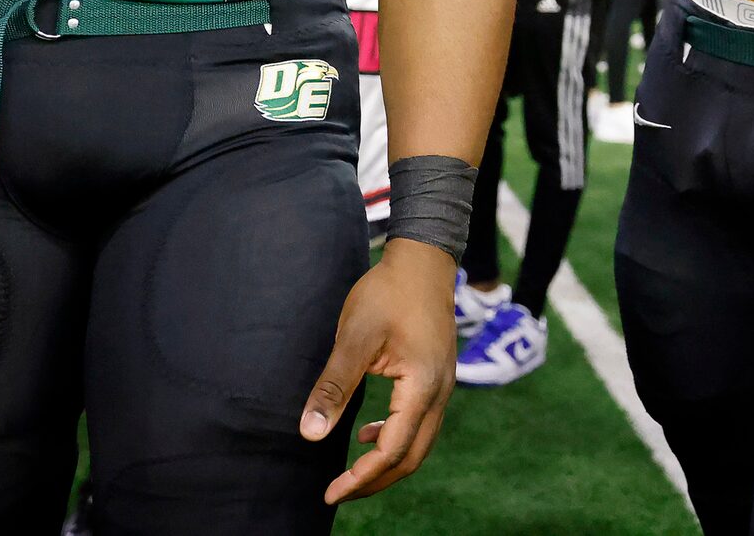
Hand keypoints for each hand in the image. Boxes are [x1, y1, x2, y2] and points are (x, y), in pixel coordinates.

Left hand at [303, 239, 457, 503]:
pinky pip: (420, 423)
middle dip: (375, 480)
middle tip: (338, 492)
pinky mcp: (437, 376)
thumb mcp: (355, 338)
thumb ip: (334, 387)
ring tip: (351, 472)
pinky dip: (395, 438)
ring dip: (386, 462)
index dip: (360, 477)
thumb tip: (310, 433)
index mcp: (422, 387)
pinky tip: (368, 432)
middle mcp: (440, 393)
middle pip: (412, 456)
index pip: (392, 450)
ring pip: (419, 443)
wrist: (424, 260)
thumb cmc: (388, 293)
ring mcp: (443, 385)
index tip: (329, 492)